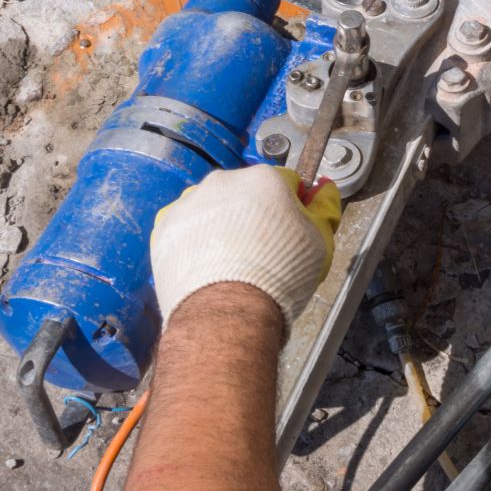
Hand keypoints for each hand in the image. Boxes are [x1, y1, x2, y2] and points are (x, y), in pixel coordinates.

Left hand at [151, 164, 340, 333]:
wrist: (227, 312)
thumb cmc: (281, 275)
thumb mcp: (321, 242)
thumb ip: (325, 207)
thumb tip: (324, 187)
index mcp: (264, 178)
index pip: (286, 183)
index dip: (293, 209)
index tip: (291, 235)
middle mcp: (223, 181)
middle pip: (246, 194)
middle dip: (255, 216)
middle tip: (262, 253)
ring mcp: (190, 202)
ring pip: (213, 208)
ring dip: (223, 227)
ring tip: (231, 264)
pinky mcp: (165, 226)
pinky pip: (186, 228)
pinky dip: (195, 242)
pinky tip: (207, 267)